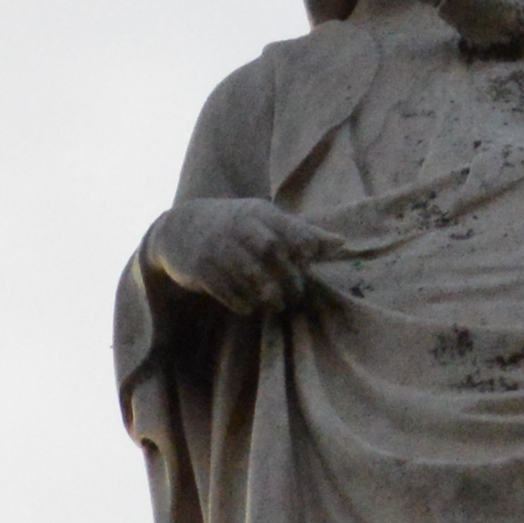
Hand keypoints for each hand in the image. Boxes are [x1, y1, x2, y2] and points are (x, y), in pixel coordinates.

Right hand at [148, 196, 331, 317]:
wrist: (181, 228)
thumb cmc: (236, 227)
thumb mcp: (266, 221)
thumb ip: (302, 233)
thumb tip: (342, 242)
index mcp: (258, 214)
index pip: (287, 227)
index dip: (303, 243)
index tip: (310, 260)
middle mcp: (238, 228)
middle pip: (270, 248)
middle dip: (288, 275)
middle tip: (296, 295)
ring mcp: (217, 248)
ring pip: (248, 272)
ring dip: (267, 293)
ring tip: (276, 304)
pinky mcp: (200, 269)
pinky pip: (224, 289)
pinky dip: (241, 302)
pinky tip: (250, 307)